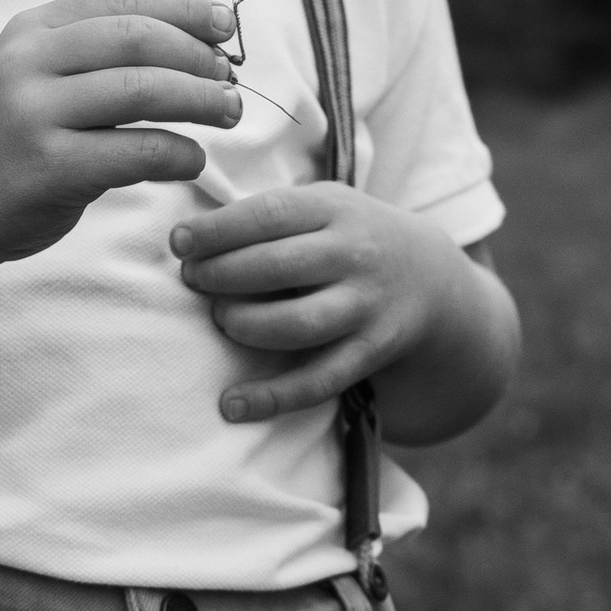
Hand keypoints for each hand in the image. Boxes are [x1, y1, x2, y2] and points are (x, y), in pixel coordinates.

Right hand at [0, 0, 241, 270]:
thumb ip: (102, 53)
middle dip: (199, 56)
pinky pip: (139, 152)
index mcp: (33, 29)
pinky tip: (192, 159)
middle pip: (139, 39)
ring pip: (144, 90)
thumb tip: (205, 41)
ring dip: (202, 100)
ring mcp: (35, 114)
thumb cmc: (19, 137)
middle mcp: (28, 62)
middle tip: (230, 80)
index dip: (185, 9)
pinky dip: (181, 154)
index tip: (225, 27)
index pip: (123, 0)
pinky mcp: (50, 169)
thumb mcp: (42, 75)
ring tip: (229, 113)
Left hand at [171, 186, 494, 422]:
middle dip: (224, 276)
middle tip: (194, 282)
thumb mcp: (322, 205)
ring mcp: (366, 306)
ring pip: (298, 325)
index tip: (179, 243)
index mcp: (335, 209)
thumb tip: (191, 236)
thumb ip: (269, 214)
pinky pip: (318, 381)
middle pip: (279, 268)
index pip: (270, 214)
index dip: (218, 231)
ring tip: (223, 321)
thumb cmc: (349, 237)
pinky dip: (273, 397)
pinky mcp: (371, 352)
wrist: (432, 277)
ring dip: (247, 326)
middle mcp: (355, 255)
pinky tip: (232, 405)